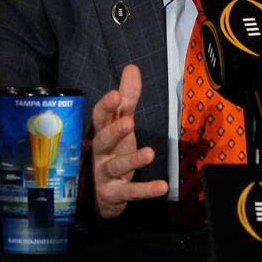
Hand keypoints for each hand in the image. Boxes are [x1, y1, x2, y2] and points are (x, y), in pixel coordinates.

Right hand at [90, 64, 167, 217]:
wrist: (99, 193)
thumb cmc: (112, 152)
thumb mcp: (120, 123)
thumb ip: (127, 98)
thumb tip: (132, 67)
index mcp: (101, 133)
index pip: (99, 117)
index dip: (106, 106)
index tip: (115, 95)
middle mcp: (100, 152)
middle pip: (103, 140)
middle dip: (114, 132)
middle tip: (128, 123)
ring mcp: (104, 174)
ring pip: (116, 166)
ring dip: (132, 160)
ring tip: (149, 153)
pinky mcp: (113, 194)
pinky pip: (129, 192)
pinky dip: (145, 190)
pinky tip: (161, 187)